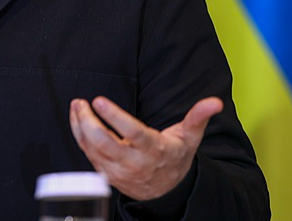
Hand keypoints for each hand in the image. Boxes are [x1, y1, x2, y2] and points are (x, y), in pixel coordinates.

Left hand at [69, 95, 222, 200]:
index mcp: (154, 149)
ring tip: (77, 106)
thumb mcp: (190, 137)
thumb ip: (198, 117)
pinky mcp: (107, 174)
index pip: (132, 132)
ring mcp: (118, 170)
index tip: (99, 100)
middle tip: (81, 102)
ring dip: (79, 126)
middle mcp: (134, 162)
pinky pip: (88, 154)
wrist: (167, 190)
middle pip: (104, 142)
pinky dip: (79, 136)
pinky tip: (77, 120)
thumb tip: (214, 102)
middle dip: (88, 121)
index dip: (114, 116)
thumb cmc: (175, 157)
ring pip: (92, 148)